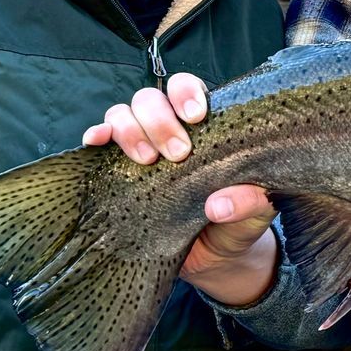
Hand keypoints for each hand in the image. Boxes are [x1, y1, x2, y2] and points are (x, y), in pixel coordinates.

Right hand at [81, 73, 280, 305]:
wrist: (214, 261)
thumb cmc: (239, 225)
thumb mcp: (256, 216)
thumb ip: (251, 204)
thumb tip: (218, 204)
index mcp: (205, 128)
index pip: (187, 89)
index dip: (186, 92)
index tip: (196, 116)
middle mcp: (169, 131)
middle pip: (150, 99)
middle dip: (160, 120)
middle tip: (179, 154)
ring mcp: (141, 150)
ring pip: (122, 114)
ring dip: (130, 130)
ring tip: (147, 162)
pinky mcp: (117, 174)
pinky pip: (99, 145)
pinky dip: (95, 136)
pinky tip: (95, 141)